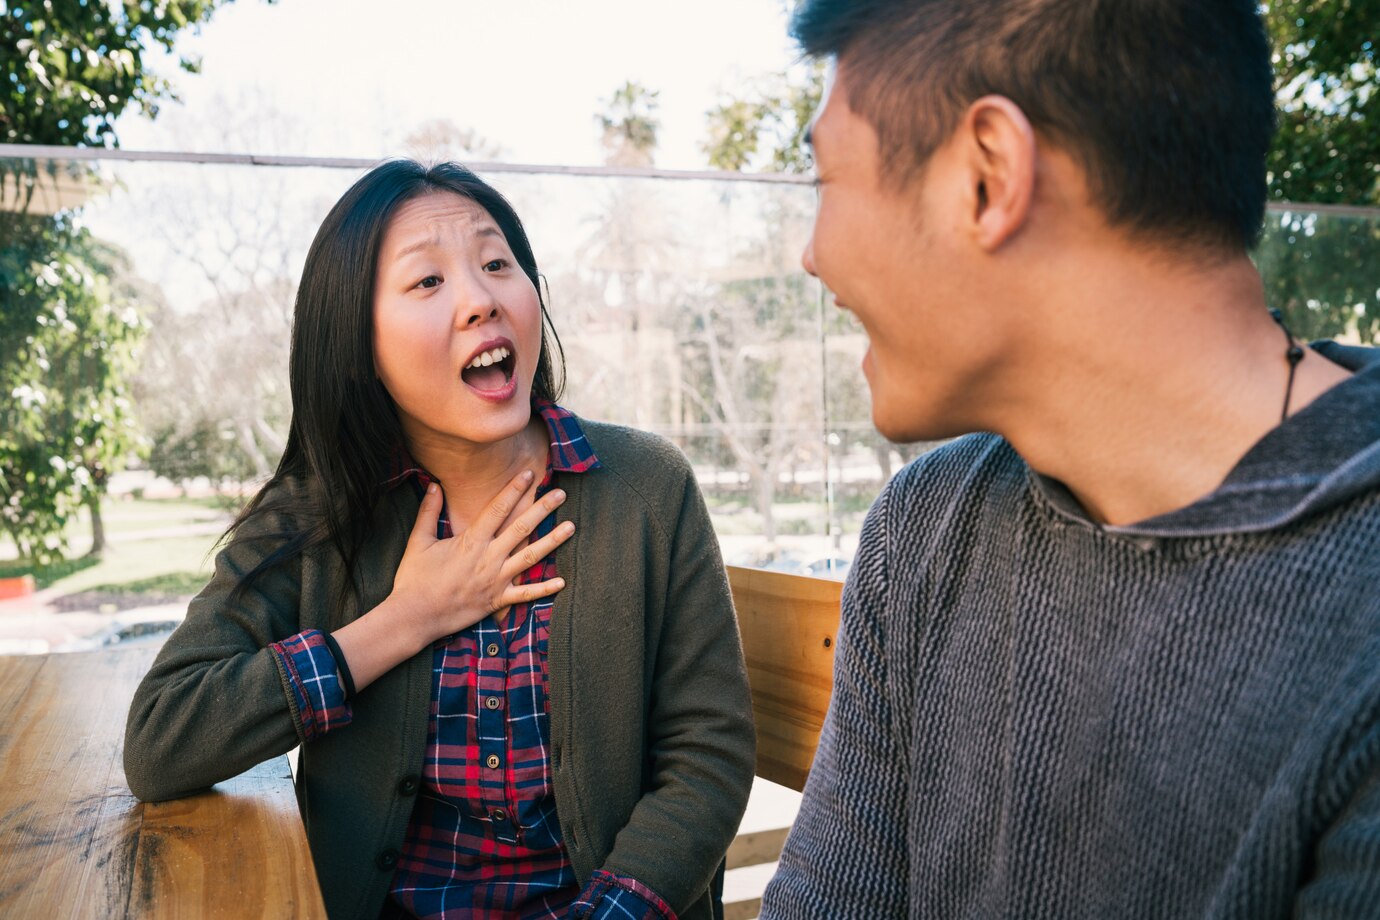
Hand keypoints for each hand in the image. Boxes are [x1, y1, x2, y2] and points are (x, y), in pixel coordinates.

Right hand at [390, 470, 574, 645]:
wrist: (414, 616)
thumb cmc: (414, 579)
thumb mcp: (418, 541)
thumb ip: (428, 512)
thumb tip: (434, 485)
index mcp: (470, 541)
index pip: (497, 509)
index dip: (514, 489)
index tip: (530, 474)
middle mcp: (488, 558)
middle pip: (521, 528)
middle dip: (542, 509)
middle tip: (561, 493)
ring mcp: (496, 580)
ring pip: (530, 557)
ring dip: (552, 541)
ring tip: (571, 527)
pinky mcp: (497, 600)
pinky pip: (525, 595)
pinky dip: (544, 589)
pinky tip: (562, 581)